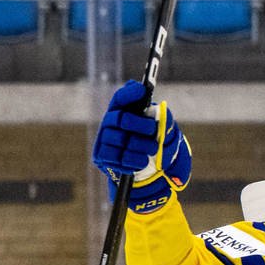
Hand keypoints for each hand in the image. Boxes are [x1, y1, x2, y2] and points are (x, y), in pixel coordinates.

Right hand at [93, 79, 191, 212]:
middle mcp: (109, 124)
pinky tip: (142, 162)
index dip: (130, 94)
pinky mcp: (102, 157)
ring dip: (141, 146)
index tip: (142, 91)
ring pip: (121, 139)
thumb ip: (162, 118)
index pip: (121, 98)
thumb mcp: (163, 132)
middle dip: (139, 124)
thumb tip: (159, 108)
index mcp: (122, 112)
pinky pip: (118, 158)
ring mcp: (104, 140)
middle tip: (152, 130)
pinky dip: (134, 160)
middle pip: (121, 118)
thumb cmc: (153, 146)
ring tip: (152, 150)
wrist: (147, 174)